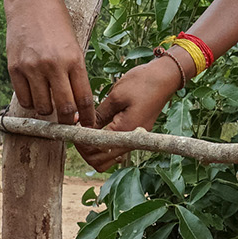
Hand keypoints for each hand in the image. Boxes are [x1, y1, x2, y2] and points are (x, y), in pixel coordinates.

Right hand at [4, 0, 96, 124]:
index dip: (87, 118)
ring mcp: (32, 68)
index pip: (84, 98)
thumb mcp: (74, 44)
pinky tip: (34, 94)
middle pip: (64, 108)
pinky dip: (31, 102)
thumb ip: (75, 72)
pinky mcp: (14, 68)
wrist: (30, 1)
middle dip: (68, 121)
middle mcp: (54, 65)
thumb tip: (77, 104)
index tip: (88, 127)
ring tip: (49, 102)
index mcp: (74, 59)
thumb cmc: (56, 22)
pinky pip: (24, 99)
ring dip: (47, 111)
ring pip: (42, 107)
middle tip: (68, 122)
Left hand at [85, 55, 186, 170]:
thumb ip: (98, 115)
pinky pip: (115, 148)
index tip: (71, 129)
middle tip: (76, 132)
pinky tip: (97, 128)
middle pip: (100, 161)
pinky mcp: (135, 134)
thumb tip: (82, 127)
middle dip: (84, 150)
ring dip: (94, 149)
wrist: (166, 77)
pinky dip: (103, 144)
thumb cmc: (142, 82)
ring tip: (85, 131)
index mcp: (126, 131)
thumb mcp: (116, 96)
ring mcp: (134, 139)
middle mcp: (131, 140)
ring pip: (108, 158)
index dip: (80, 142)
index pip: (95, 149)